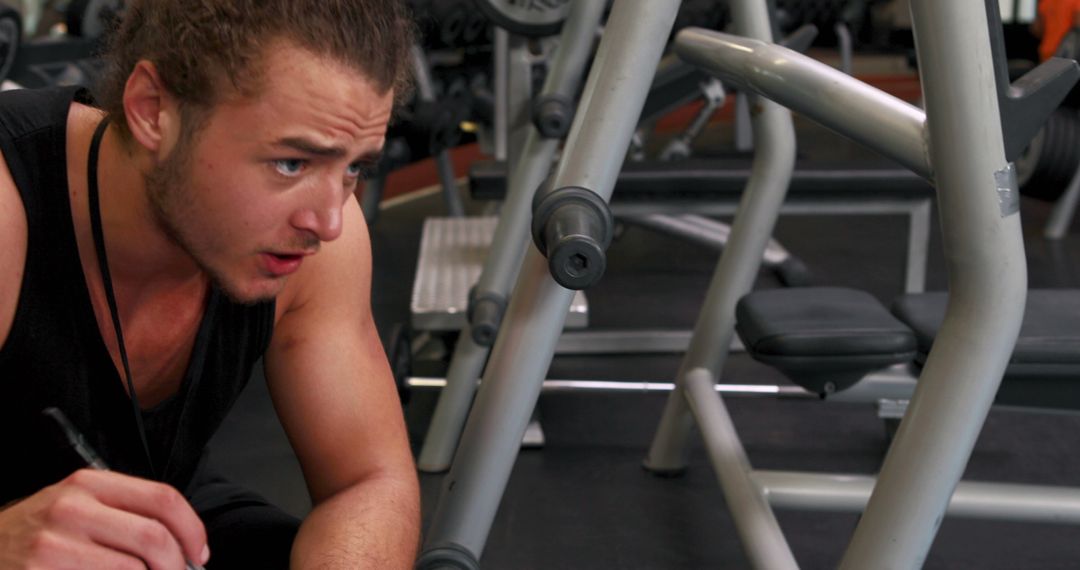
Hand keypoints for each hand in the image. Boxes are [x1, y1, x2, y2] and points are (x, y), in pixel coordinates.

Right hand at [0, 469, 208, 568]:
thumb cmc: (37, 535)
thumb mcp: (76, 508)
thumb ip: (125, 517)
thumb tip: (183, 546)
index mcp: (89, 484)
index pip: (163, 499)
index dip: (191, 529)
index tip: (198, 553)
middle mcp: (72, 508)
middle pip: (154, 537)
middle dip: (175, 565)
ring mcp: (53, 545)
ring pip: (133, 569)